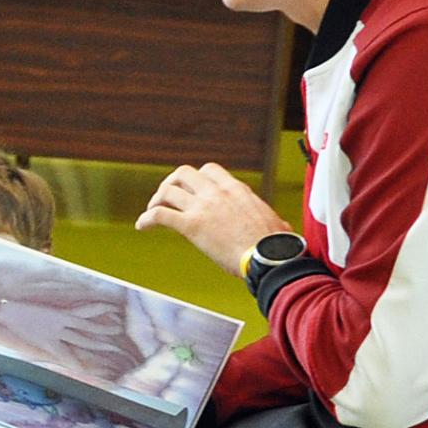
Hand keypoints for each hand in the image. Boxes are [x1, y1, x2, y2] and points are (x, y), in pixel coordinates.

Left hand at [138, 163, 292, 276]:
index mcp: (236, 189)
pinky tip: (142, 226)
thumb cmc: (275, 245)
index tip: (191, 192)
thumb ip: (272, 220)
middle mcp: (217, 192)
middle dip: (170, 184)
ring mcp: (202, 207)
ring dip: (156, 201)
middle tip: (165, 199)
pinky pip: (159, 215)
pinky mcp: (191, 225)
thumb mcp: (276, 222)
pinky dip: (146, 219)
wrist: (268, 257)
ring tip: (151, 212)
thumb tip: (284, 228)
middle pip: (183, 173)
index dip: (195, 179)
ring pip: (167, 191)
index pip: (209, 170)